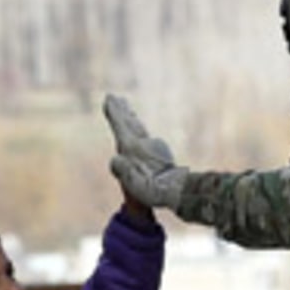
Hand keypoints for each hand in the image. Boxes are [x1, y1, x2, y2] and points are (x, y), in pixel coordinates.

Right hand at [104, 93, 187, 210]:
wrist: (180, 193)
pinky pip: (144, 136)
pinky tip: (137, 130)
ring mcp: (154, 147)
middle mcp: (144, 144)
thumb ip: (123, 171)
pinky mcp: (160, 154)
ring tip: (124, 107)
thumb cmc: (154, 192)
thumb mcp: (135, 186)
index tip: (109, 98)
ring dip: (130, 117)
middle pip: (130, 123)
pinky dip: (138, 130)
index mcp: (135, 150)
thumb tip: (115, 159)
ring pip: (138, 128)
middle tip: (114, 97)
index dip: (115, 113)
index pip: (122, 127)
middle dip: (121, 111)